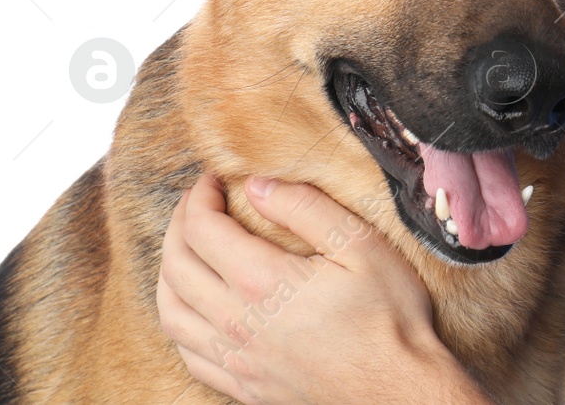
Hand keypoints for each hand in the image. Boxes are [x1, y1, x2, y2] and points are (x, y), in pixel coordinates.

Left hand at [157, 173, 491, 403]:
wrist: (397, 391)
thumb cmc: (388, 318)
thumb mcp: (361, 245)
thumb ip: (306, 208)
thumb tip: (258, 185)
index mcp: (263, 281)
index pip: (203, 230)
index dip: (200, 198)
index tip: (212, 181)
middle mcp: (238, 322)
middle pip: (176, 266)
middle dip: (179, 226)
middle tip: (196, 204)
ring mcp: (237, 359)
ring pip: (171, 312)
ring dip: (168, 272)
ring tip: (185, 249)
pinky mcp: (243, 386)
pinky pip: (187, 353)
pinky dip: (178, 321)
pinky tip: (194, 307)